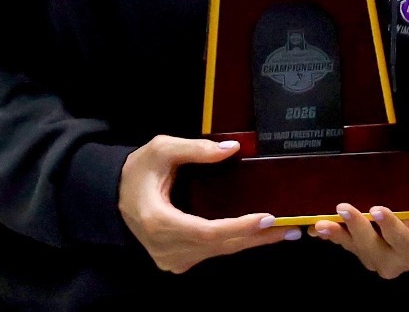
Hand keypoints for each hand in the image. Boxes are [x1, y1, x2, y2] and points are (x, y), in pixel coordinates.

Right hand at [118, 136, 298, 273]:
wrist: (116, 195)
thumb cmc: (139, 170)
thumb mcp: (162, 149)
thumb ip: (195, 149)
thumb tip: (232, 149)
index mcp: (159, 222)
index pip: (207, 231)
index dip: (239, 227)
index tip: (267, 218)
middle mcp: (166, 248)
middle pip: (219, 246)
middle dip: (257, 237)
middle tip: (292, 228)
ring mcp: (172, 259)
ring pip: (219, 251)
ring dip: (252, 242)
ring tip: (285, 232)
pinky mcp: (178, 260)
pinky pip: (212, 251)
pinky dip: (237, 242)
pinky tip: (260, 235)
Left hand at [309, 155, 408, 278]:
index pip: (406, 244)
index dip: (392, 229)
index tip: (378, 208)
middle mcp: (398, 262)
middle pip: (375, 251)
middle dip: (358, 230)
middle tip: (344, 208)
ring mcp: (380, 260)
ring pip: (358, 251)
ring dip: (339, 237)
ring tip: (322, 223)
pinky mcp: (367, 253)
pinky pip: (349, 247)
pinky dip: (333, 238)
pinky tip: (317, 228)